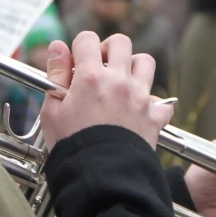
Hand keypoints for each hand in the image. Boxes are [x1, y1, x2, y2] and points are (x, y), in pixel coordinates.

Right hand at [40, 32, 173, 150]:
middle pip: (121, 43)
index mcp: (91, 77)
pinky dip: (154, 104)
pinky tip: (140, 111)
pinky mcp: (154, 117)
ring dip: (134, 67)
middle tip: (100, 67)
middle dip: (108, 49)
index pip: (87, 40)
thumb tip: (57, 47)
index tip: (76, 64)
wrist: (101, 176)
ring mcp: (140, 97)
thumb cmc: (72, 146)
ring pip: (146, 63)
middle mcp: (119, 81)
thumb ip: (55, 75)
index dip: (79, 48)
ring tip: (121, 82)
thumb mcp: (52, 110)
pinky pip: (163, 102)